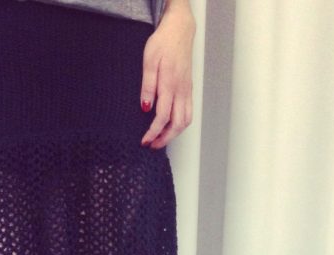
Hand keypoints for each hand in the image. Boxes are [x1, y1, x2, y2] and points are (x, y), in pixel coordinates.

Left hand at [139, 0, 195, 149]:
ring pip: (185, 120)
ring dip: (174, 134)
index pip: (163, 117)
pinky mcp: (188, 89)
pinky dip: (180, 124)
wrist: (179, 30)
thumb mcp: (149, 61)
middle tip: (151, 145)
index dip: (153, 133)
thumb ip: (147, 86)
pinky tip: (170, 126)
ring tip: (159, 139)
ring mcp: (187, 90)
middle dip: (165, 139)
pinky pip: (188, 112)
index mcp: (170, 84)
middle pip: (177, 124)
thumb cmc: (163, 43)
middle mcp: (182, 90)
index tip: (144, 141)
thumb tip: (145, 108)